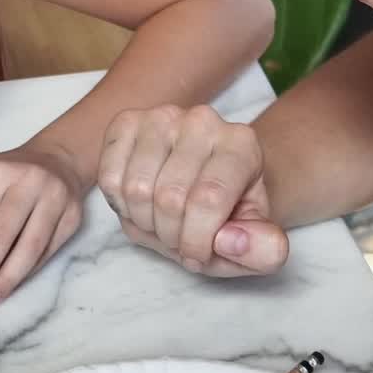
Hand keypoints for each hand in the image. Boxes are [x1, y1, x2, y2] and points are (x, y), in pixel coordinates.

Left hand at [0, 142, 84, 305]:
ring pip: (30, 247)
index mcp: (0, 172)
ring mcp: (56, 200)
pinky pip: (48, 251)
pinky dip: (28, 271)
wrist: (56, 161)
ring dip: (8, 278)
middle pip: (3, 236)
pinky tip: (11, 284)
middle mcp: (31, 183)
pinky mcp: (72, 217)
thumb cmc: (6, 172)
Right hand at [98, 105, 287, 275]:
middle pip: (169, 198)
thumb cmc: (227, 210)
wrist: (202, 177)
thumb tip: (232, 243)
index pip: (209, 200)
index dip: (197, 241)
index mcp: (242, 145)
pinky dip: (119, 205)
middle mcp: (203, 120)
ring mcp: (161, 117)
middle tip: (178, 239)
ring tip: (160, 222)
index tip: (198, 256)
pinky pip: (109, 178)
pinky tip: (139, 204)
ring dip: (143, 222)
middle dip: (170, 235)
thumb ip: (262, 250)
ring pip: (136, 189)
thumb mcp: (255, 239)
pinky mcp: (126, 121)